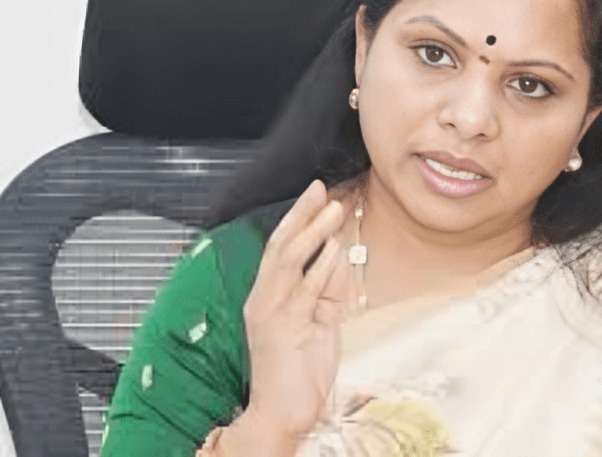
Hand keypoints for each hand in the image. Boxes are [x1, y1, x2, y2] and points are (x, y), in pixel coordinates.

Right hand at [241, 180, 351, 438]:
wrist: (284, 412)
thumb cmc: (300, 371)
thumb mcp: (320, 322)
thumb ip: (326, 290)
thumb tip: (337, 256)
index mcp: (267, 296)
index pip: (280, 248)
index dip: (297, 219)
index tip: (315, 195)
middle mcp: (263, 299)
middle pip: (279, 246)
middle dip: (300, 215)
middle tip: (319, 188)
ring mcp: (272, 312)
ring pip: (288, 261)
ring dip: (312, 232)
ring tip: (332, 209)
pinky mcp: (285, 328)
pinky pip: (304, 291)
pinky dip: (320, 267)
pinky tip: (333, 248)